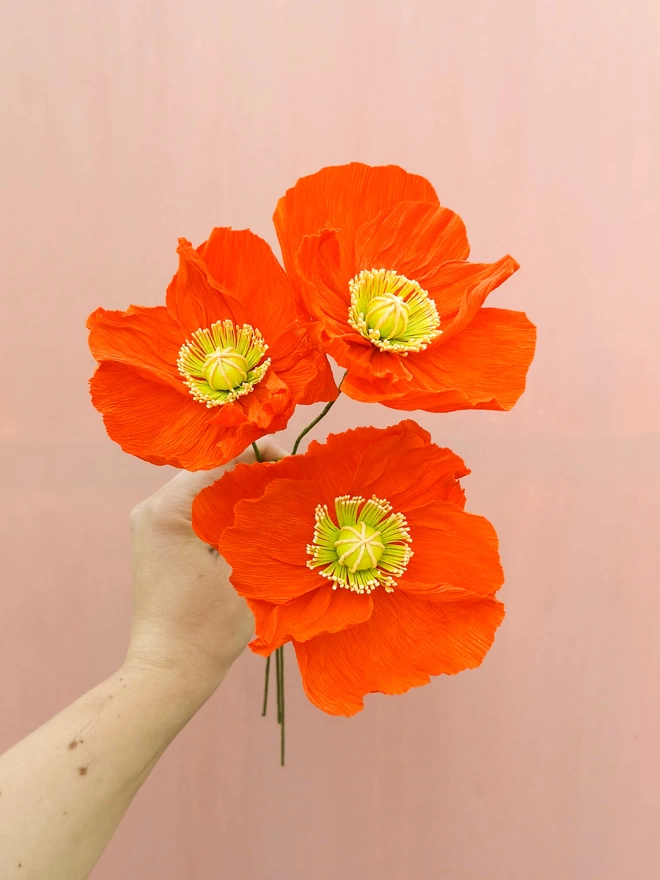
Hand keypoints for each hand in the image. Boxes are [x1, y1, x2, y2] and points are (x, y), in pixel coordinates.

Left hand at [124, 438, 287, 706]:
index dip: (260, 455)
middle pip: (212, 471)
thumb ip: (264, 524)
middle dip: (254, 472)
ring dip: (242, 491)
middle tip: (293, 482)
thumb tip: (292, 488)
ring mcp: (154, 524)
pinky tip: (257, 522)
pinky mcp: (161, 540)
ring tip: (280, 500)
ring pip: (207, 489)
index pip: (219, 461)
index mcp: (168, 509)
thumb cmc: (207, 627)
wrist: (170, 671)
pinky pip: (199, 509)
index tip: (294, 464)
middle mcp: (154, 508)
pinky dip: (228, 510)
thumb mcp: (244, 570)